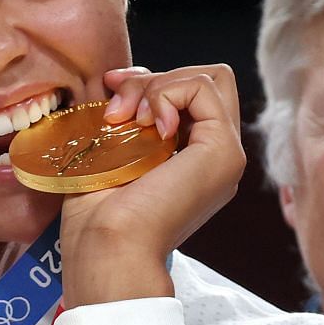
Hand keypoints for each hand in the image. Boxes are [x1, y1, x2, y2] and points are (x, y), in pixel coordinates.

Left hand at [59, 63, 246, 305]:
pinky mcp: (224, 152)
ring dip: (157, 86)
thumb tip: (119, 77)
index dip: (151, 82)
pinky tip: (148, 126)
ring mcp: (226, 155)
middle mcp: (214, 158)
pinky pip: (204, 87)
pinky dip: (167, 93)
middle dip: (156, 79)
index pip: (190, 96)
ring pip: (209, 78)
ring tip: (126, 119)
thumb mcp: (109, 149)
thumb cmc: (97, 214)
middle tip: (117, 107)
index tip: (110, 91)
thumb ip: (125, 113)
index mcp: (192, 161)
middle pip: (207, 81)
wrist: (105, 247)